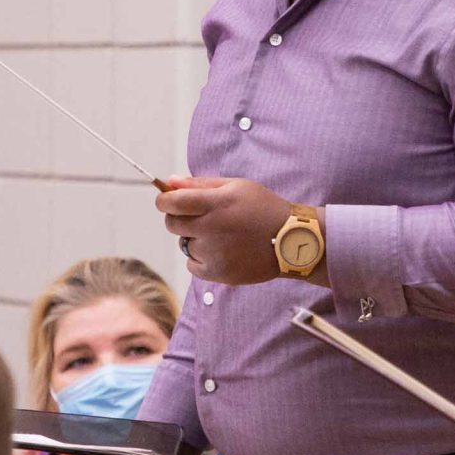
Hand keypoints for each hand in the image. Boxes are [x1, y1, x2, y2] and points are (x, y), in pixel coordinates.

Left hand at [157, 177, 309, 286]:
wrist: (291, 241)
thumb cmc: (263, 208)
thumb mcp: (236, 186)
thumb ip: (200, 184)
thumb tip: (169, 182)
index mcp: (216, 203)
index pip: (172, 202)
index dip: (163, 200)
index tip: (166, 200)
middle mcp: (212, 229)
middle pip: (172, 224)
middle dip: (177, 218)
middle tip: (196, 217)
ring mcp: (214, 253)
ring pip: (185, 244)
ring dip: (195, 239)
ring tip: (221, 236)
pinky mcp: (218, 273)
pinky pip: (193, 265)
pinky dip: (201, 258)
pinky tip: (222, 251)